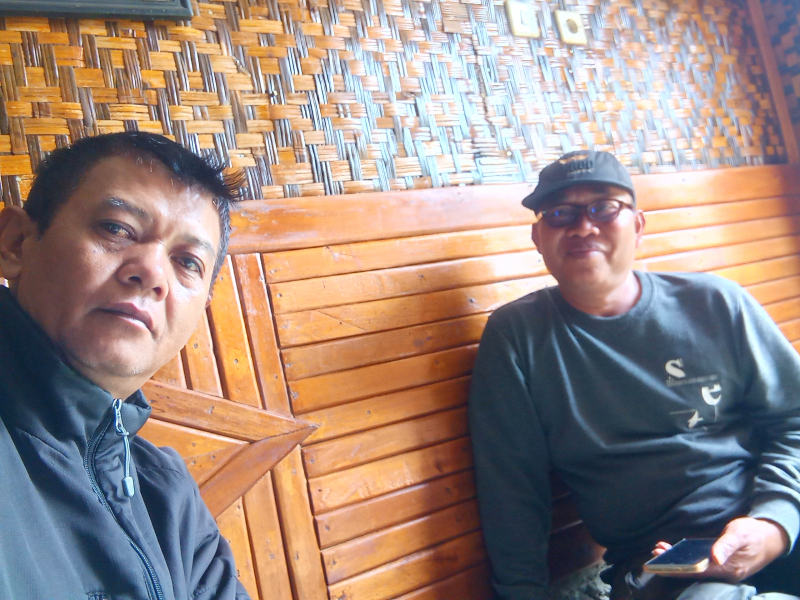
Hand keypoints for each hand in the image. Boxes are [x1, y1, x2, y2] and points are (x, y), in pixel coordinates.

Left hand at [651, 517, 788, 581]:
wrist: (770, 537)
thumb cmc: (753, 533)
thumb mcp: (739, 534)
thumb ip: (726, 545)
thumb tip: (714, 558)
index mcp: (728, 569)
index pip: (696, 572)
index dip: (677, 568)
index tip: (660, 563)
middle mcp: (723, 574)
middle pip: (693, 572)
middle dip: (672, 564)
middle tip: (654, 552)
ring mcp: (722, 570)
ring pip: (695, 568)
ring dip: (677, 560)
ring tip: (659, 550)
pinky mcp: (721, 564)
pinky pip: (700, 564)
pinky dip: (686, 557)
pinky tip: (674, 549)